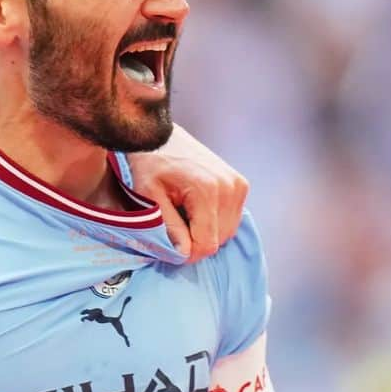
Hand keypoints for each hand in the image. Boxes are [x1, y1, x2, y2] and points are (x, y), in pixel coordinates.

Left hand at [126, 125, 248, 261]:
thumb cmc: (149, 165)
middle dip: (196, 242)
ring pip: (228, 231)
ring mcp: (238, 184)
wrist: (159, 137)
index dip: (188, 253)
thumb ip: (169, 227)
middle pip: (219, 240)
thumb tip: (184, 255)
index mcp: (207, 190)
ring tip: (183, 215)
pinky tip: (195, 209)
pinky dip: (215, 222)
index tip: (171, 249)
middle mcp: (229, 187)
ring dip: (206, 232)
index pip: (207, 243)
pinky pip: (232, 218)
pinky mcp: (240, 184)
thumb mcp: (150, 196)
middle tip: (174, 229)